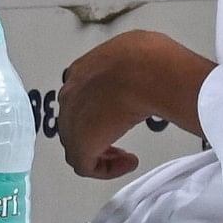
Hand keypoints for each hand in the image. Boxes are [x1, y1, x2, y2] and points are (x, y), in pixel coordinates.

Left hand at [54, 28, 215, 179]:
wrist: (148, 72)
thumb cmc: (150, 59)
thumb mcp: (140, 54)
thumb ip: (134, 66)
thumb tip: (148, 72)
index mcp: (82, 70)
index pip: (80, 97)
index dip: (99, 111)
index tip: (118, 117)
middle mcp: (71, 93)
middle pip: (75, 122)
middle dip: (97, 133)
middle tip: (118, 143)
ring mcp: (72, 119)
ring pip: (78, 144)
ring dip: (102, 152)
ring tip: (125, 157)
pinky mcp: (81, 143)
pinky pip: (86, 166)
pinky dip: (107, 169)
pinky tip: (129, 162)